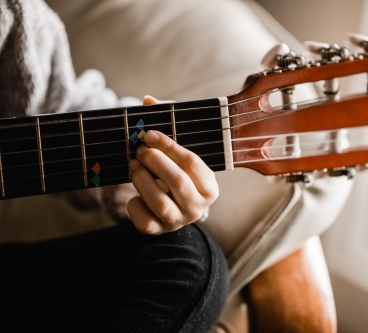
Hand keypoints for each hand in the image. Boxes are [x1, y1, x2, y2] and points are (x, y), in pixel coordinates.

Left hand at [126, 96, 218, 233]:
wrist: (175, 207)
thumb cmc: (178, 173)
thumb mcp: (179, 152)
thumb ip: (168, 124)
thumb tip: (147, 101)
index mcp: (210, 187)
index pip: (191, 162)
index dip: (168, 145)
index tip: (149, 133)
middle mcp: (198, 208)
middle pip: (176, 181)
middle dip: (154, 160)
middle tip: (139, 149)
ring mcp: (178, 222)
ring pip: (159, 201)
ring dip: (141, 179)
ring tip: (134, 166)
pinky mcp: (158, 231)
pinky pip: (143, 220)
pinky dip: (134, 205)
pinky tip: (136, 194)